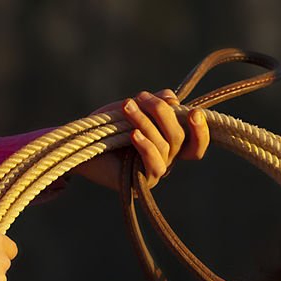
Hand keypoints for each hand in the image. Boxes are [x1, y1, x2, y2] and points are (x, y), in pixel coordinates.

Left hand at [74, 89, 209, 190]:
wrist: (78, 143)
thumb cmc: (107, 125)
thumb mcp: (135, 107)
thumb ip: (158, 103)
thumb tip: (175, 101)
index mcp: (168, 141)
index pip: (196, 143)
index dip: (201, 131)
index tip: (194, 113)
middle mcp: (166, 158)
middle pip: (180, 138)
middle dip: (162, 113)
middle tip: (140, 97)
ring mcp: (155, 172)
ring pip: (165, 147)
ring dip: (146, 123)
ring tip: (126, 107)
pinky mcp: (141, 182)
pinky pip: (155, 165)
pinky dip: (145, 147)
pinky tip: (133, 134)